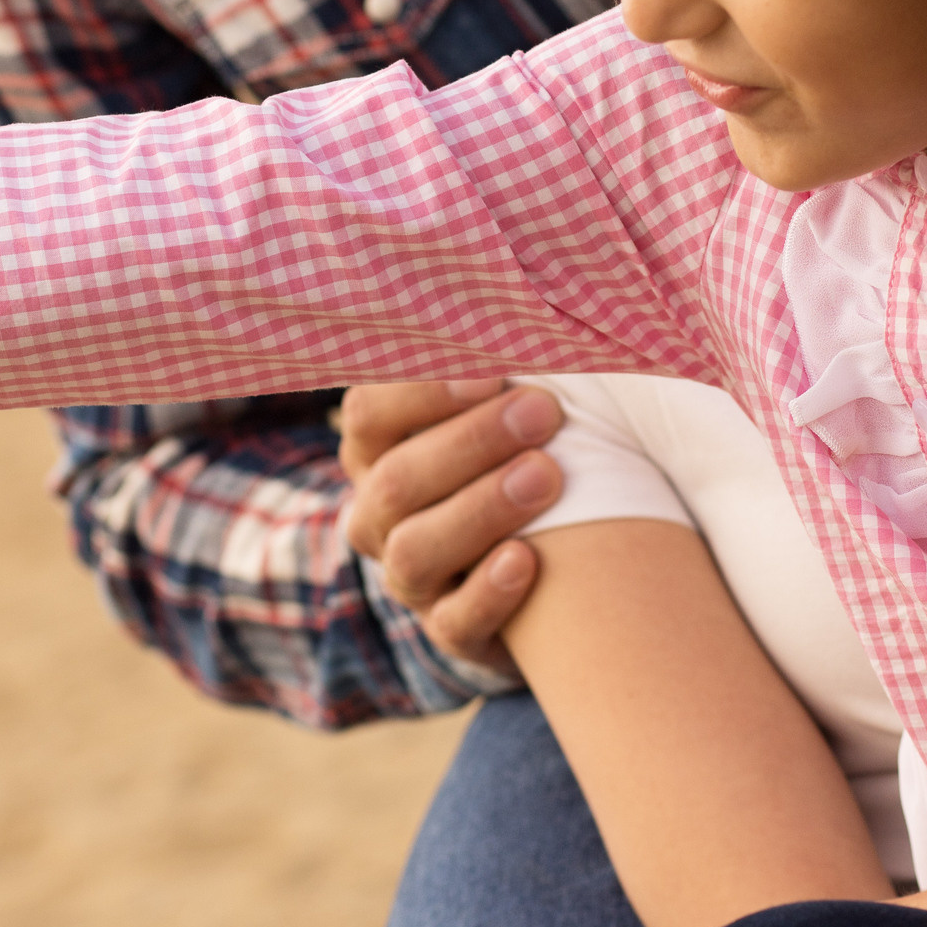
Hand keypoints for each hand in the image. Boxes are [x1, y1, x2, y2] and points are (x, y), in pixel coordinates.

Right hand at [339, 379, 563, 673]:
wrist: (557, 565)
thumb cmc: (526, 455)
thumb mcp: (502, 404)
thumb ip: (497, 363)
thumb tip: (517, 294)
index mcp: (381, 449)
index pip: (368, 415)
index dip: (422, 392)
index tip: (492, 369)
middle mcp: (381, 516)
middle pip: (396, 481)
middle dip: (470, 443)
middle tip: (543, 411)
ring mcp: (413, 579)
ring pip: (415, 550)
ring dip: (481, 508)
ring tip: (548, 475)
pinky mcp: (454, 632)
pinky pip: (455, 622)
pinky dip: (489, 593)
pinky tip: (528, 560)